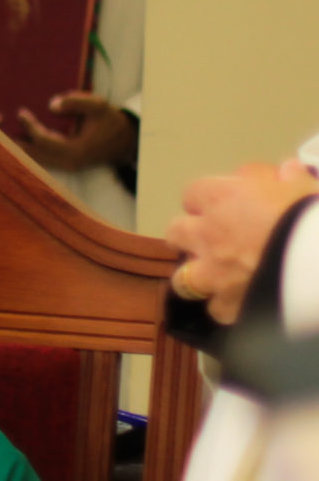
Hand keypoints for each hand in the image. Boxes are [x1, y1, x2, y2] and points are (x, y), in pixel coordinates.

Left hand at [15, 91, 138, 173]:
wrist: (123, 142)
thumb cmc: (109, 121)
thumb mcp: (98, 106)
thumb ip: (76, 102)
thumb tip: (50, 105)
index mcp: (75, 152)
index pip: (44, 141)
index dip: (30, 127)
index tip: (20, 112)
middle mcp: (64, 163)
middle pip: (28, 155)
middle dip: (8, 141)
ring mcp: (60, 165)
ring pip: (27, 158)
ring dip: (9, 145)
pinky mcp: (56, 163)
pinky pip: (32, 156)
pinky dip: (18, 146)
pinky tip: (5, 135)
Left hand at [166, 161, 318, 324]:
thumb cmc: (312, 219)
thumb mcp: (305, 187)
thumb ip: (290, 178)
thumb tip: (288, 171)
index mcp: (222, 199)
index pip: (193, 193)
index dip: (208, 200)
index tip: (223, 204)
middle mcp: (208, 235)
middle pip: (176, 232)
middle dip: (190, 236)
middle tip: (214, 239)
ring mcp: (214, 273)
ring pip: (183, 277)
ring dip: (199, 276)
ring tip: (220, 277)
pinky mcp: (230, 305)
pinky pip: (218, 309)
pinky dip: (228, 307)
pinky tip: (243, 304)